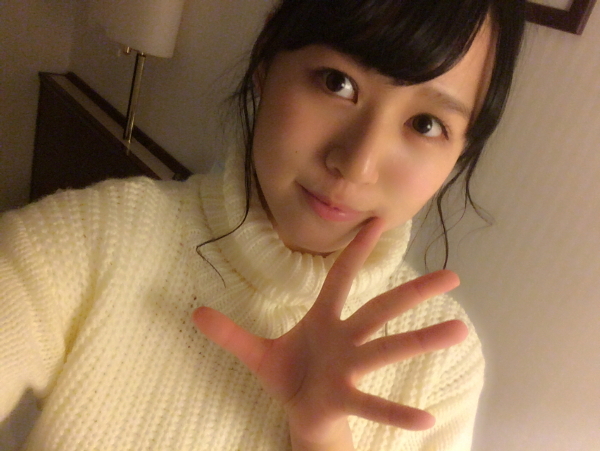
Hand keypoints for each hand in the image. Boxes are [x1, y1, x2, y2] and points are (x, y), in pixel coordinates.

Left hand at [192, 219, 466, 449]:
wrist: (298, 414)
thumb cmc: (290, 378)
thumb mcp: (256, 353)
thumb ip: (229, 333)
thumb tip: (193, 313)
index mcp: (324, 321)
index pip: (341, 277)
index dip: (356, 250)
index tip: (377, 221)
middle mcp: (344, 339)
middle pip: (379, 309)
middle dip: (412, 291)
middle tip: (451, 275)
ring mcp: (348, 368)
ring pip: (387, 347)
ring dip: (422, 339)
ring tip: (459, 329)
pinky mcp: (345, 398)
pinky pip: (374, 404)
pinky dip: (396, 412)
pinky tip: (426, 419)